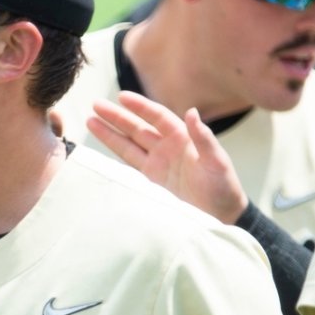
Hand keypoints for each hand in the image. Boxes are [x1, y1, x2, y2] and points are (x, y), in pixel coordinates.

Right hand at [87, 91, 247, 223]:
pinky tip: (101, 147)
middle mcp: (167, 148)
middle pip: (137, 128)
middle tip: (95, 105)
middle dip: (117, 117)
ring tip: (90, 121)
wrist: (220, 217)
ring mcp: (157, 164)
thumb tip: (192, 112)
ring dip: (110, 133)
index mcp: (183, 138)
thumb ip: (203, 138)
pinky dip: (116, 154)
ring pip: (129, 144)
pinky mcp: (150, 181)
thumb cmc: (224, 188)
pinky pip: (129, 163)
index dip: (140, 107)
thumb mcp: (217, 162)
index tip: (122, 97)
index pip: (157, 117)